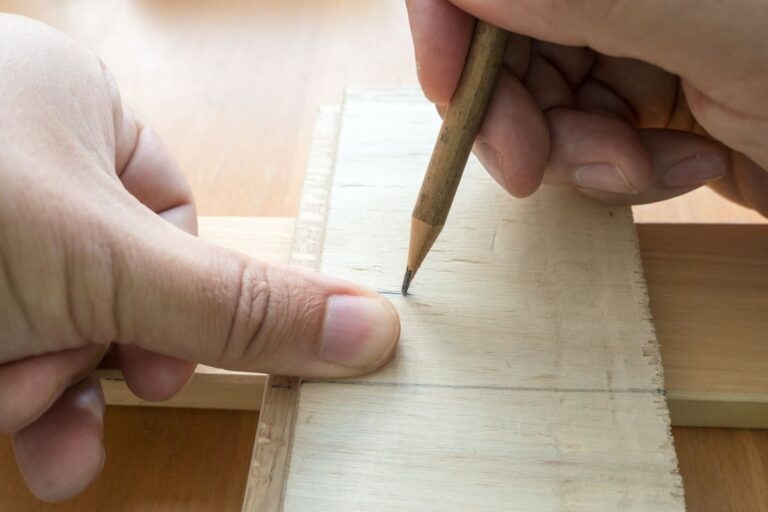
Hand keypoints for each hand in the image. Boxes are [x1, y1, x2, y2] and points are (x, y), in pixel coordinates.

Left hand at [0, 15, 398, 500]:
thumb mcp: (109, 260)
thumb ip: (243, 305)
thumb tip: (372, 328)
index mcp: (83, 111)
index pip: (175, 218)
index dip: (178, 302)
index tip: (159, 367)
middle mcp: (24, 156)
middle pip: (110, 281)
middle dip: (93, 358)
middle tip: (68, 390)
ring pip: (45, 321)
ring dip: (38, 390)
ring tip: (8, 412)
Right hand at [406, 0, 767, 213]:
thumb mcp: (718, 23)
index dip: (449, 18)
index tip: (447, 85)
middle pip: (503, 38)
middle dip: (512, 110)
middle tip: (530, 167)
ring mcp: (634, 41)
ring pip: (539, 101)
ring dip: (574, 152)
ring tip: (643, 167)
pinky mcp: (647, 102)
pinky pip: (583, 142)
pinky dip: (615, 171)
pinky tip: (680, 167)